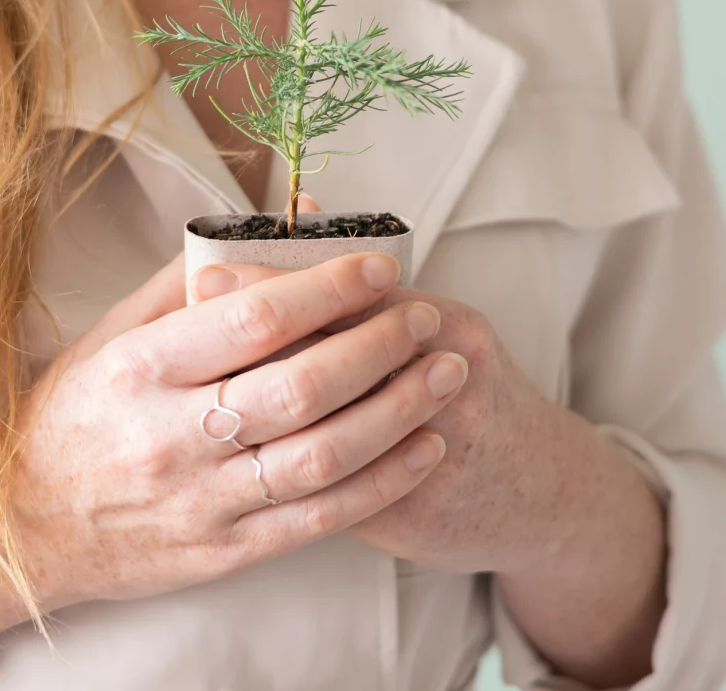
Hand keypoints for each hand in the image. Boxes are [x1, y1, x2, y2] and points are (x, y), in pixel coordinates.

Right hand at [9, 250, 467, 610]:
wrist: (23, 525)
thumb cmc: (75, 410)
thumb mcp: (116, 331)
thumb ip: (197, 276)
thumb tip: (288, 221)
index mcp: (142, 367)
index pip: (253, 319)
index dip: (327, 288)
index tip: (378, 267)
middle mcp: (172, 435)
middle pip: (299, 386)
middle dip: (377, 345)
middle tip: (424, 316)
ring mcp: (201, 500)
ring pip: (320, 456)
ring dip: (397, 410)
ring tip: (445, 372)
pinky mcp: (224, 549)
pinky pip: (317, 518)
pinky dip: (382, 482)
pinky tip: (424, 447)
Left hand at [194, 262, 563, 576]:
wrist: (542, 491)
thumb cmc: (476, 389)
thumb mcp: (442, 323)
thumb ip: (366, 281)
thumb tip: (301, 212)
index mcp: (448, 327)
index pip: (345, 294)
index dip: (268, 283)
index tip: (207, 274)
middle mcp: (444, 384)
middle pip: (326, 354)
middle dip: (247, 344)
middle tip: (183, 331)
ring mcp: (429, 452)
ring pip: (322, 424)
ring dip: (253, 406)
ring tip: (194, 392)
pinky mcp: (412, 514)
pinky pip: (334, 488)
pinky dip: (282, 465)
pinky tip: (236, 452)